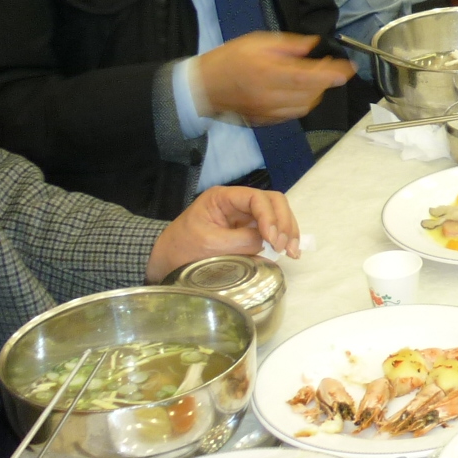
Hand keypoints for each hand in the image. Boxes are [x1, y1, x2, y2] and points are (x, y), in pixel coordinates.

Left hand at [148, 184, 300, 281]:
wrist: (164, 260)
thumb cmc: (181, 249)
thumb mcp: (209, 245)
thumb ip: (241, 241)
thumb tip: (268, 243)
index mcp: (223, 197)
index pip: (257, 198)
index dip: (270, 217)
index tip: (273, 240)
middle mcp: (237, 202)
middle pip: (273, 202)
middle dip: (285, 223)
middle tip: (288, 248)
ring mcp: (243, 216)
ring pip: (276, 214)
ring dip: (288, 231)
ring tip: (293, 252)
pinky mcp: (246, 230)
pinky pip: (270, 229)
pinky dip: (282, 238)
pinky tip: (288, 251)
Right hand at [193, 32, 354, 124]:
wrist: (203, 86)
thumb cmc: (230, 59)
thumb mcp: (257, 41)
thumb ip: (288, 45)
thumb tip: (312, 46)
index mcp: (268, 72)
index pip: (309, 76)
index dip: (332, 74)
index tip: (348, 69)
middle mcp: (270, 94)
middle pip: (311, 94)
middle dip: (327, 81)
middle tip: (331, 68)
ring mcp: (268, 110)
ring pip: (305, 107)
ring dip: (318, 93)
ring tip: (318, 79)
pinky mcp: (265, 120)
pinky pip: (292, 115)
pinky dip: (304, 105)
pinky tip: (303, 93)